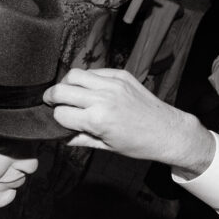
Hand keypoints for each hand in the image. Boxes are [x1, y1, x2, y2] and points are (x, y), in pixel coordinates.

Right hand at [45, 68, 215, 175]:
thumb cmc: (137, 144)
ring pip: (74, 74)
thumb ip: (79, 139)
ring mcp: (112, 83)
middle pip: (61, 89)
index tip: (60, 121)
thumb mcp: (106, 147)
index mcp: (97, 119)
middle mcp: (102, 98)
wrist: (167, 131)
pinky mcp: (121, 75)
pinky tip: (89, 89)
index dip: (56, 118)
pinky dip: (86, 79)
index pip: (60, 113)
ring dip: (66, 84)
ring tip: (68, 93)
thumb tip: (60, 134)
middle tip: (52, 103)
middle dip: (52, 97)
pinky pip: (94, 71)